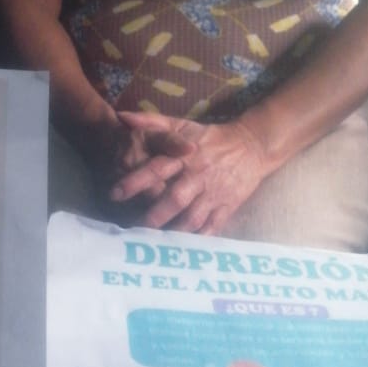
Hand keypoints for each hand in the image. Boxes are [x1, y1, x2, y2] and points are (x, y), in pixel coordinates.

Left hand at [107, 112, 272, 233]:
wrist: (252, 146)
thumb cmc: (209, 137)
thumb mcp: (181, 124)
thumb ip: (150, 121)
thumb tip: (121, 117)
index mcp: (184, 156)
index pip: (157, 169)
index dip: (136, 181)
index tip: (115, 193)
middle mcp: (198, 176)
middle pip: (174, 199)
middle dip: (154, 216)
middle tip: (133, 229)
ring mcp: (214, 193)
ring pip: (193, 217)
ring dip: (174, 232)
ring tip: (155, 244)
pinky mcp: (228, 206)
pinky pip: (213, 226)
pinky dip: (199, 239)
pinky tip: (184, 249)